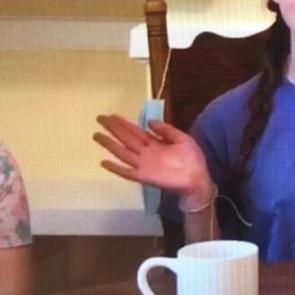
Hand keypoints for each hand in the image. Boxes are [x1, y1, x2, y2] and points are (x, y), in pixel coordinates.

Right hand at [94, 114, 210, 196]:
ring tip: (96, 135)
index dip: (124, 123)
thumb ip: (166, 130)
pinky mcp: (144, 176)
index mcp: (155, 143)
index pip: (135, 131)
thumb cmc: (192, 160)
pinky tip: (104, 162)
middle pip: (126, 138)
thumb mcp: (181, 138)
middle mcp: (146, 153)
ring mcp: (144, 164)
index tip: (112, 115)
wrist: (198, 179)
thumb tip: (149, 121)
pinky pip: (127, 172)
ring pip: (123, 152)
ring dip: (110, 144)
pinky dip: (115, 168)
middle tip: (99, 118)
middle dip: (113, 129)